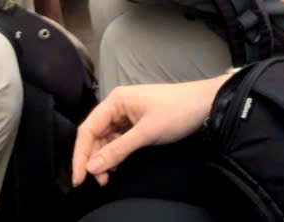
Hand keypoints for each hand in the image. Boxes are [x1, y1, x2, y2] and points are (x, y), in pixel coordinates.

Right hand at [71, 76, 228, 187]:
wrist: (205, 104)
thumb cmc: (175, 113)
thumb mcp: (146, 133)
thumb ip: (118, 150)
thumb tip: (92, 168)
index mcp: (115, 101)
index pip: (88, 129)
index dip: (80, 154)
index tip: (79, 178)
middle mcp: (117, 106)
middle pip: (95, 135)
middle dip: (93, 158)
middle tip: (98, 182)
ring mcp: (127, 114)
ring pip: (107, 139)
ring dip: (105, 158)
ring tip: (108, 178)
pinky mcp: (137, 122)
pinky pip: (119, 140)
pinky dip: (116, 154)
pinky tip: (118, 167)